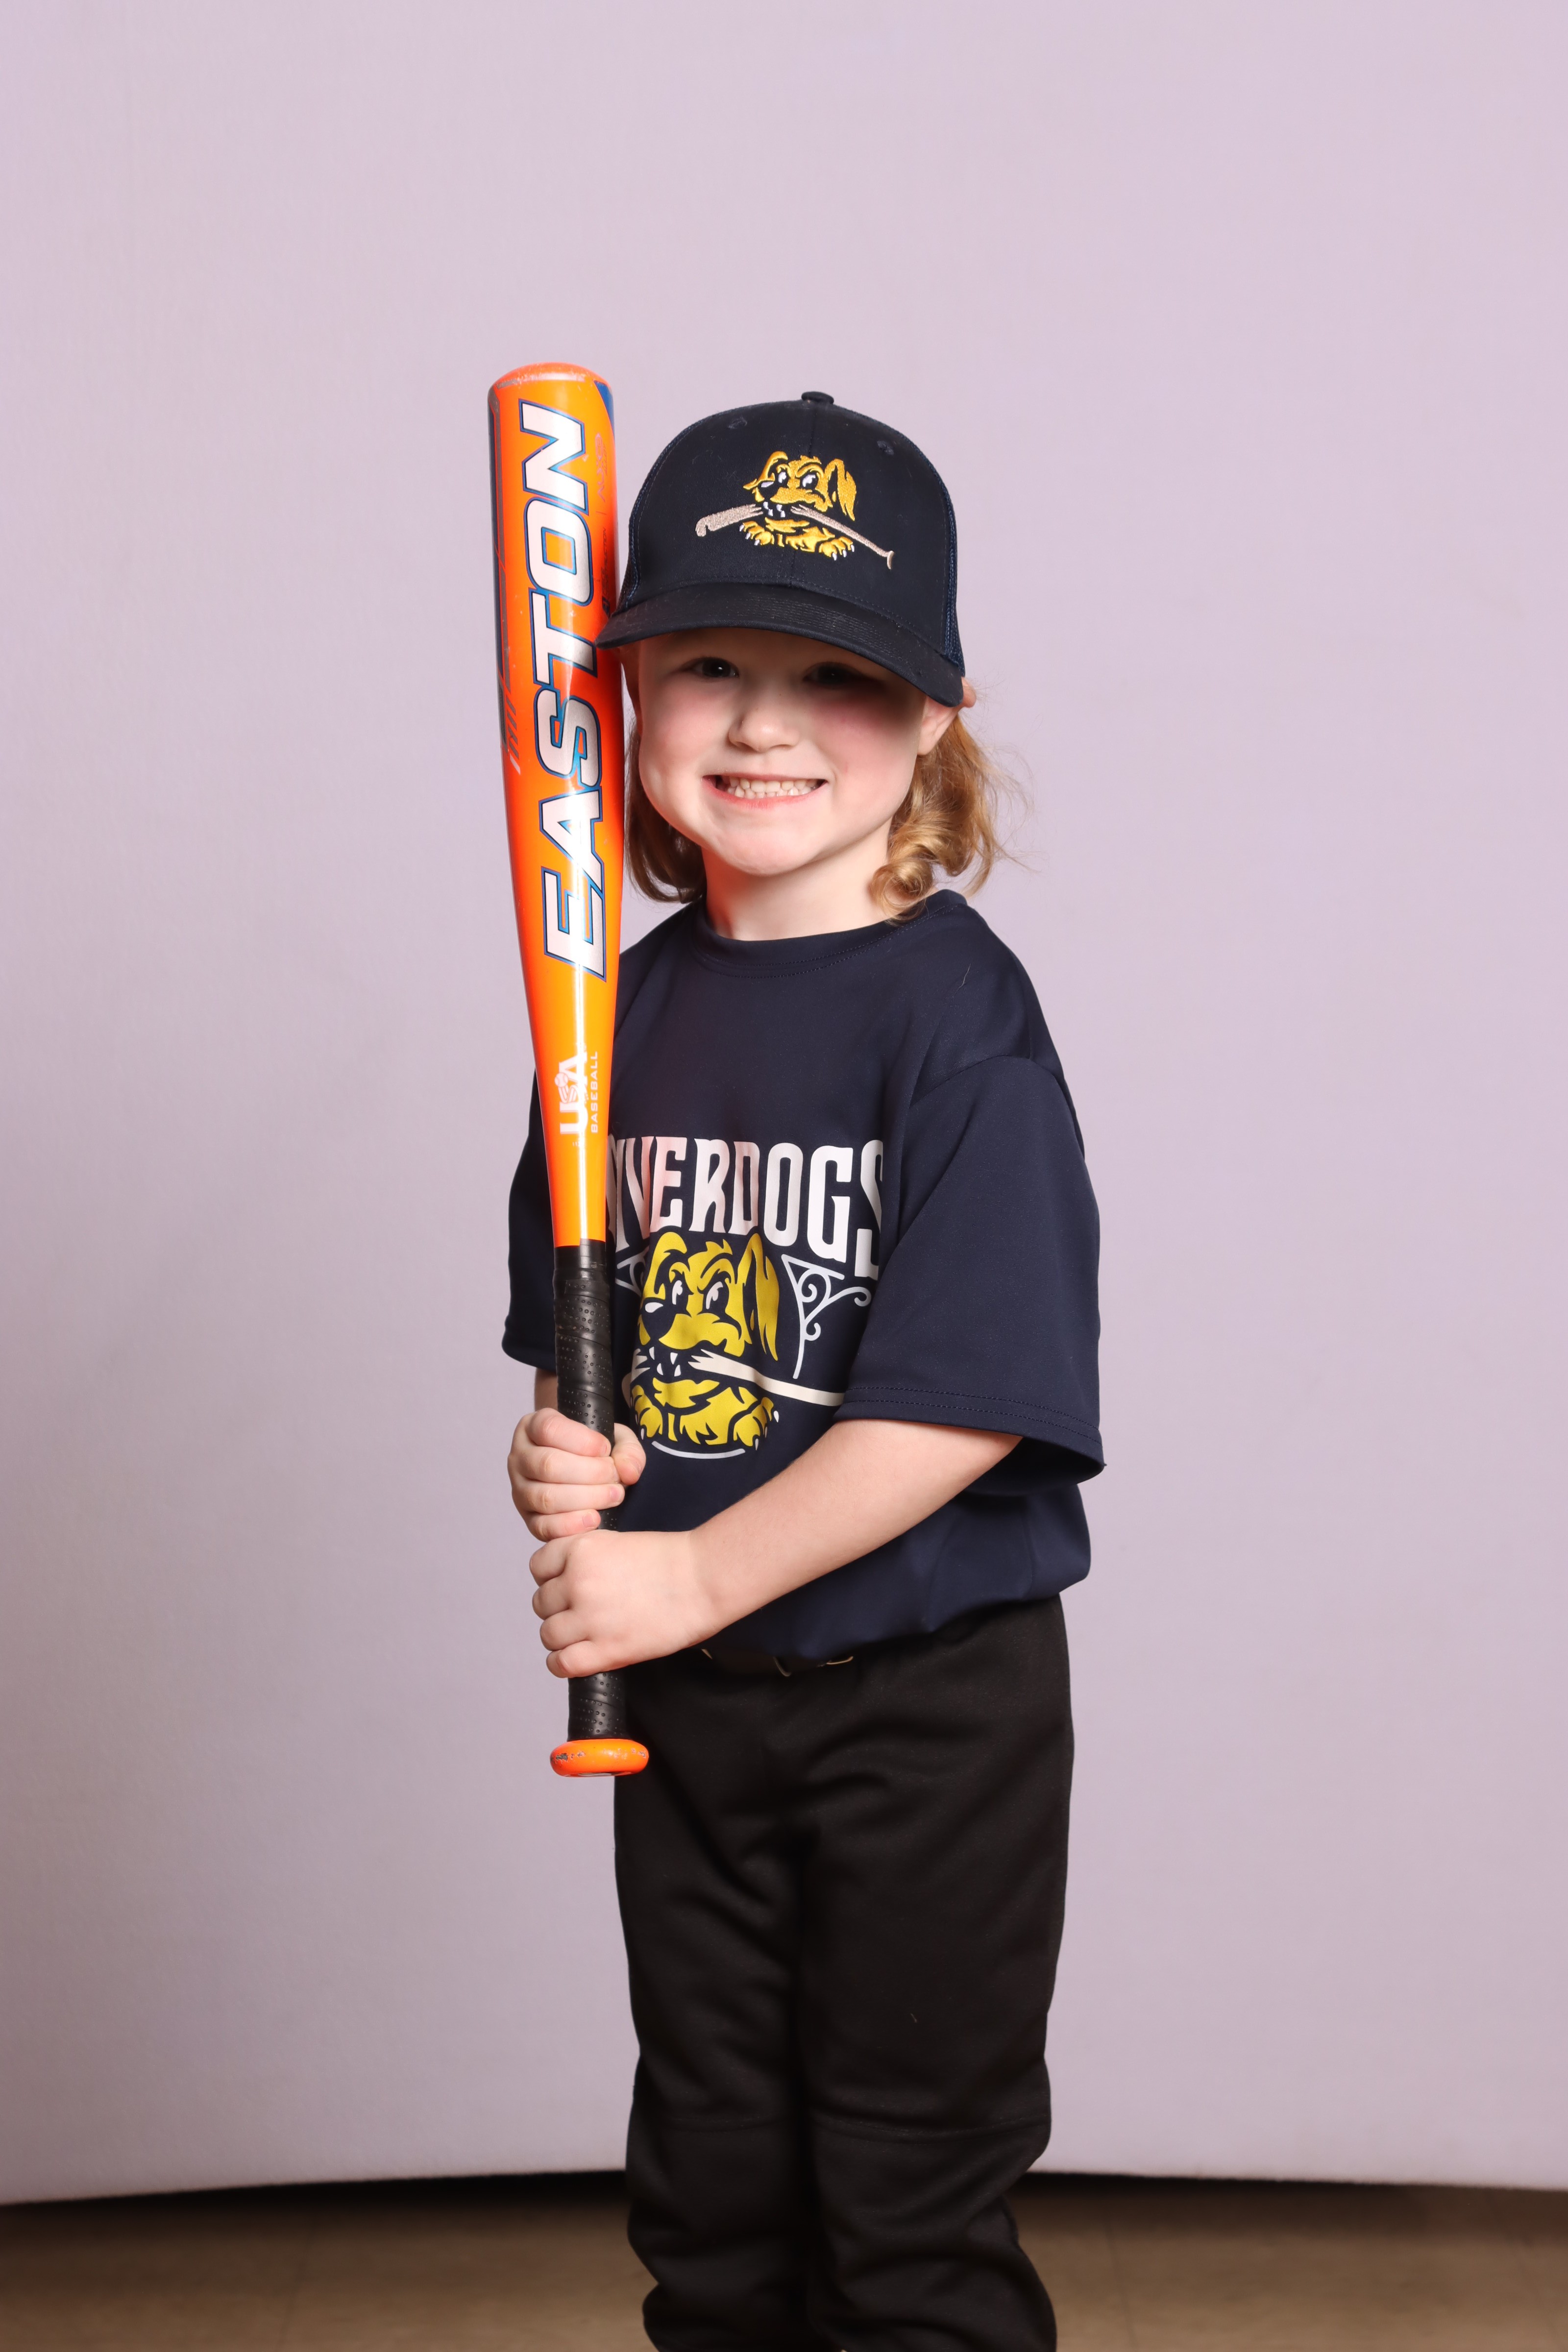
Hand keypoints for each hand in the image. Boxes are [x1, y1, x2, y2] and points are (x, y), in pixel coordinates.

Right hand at [507, 1407, 644, 1539]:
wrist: (584, 1477)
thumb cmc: (594, 1453)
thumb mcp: (614, 1440)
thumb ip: (627, 1450)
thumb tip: (627, 1472)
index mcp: (533, 1428)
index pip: (548, 1429)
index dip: (582, 1440)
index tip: (605, 1449)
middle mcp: (520, 1458)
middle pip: (548, 1464)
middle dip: (590, 1473)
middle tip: (615, 1477)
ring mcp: (520, 1490)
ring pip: (546, 1497)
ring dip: (586, 1498)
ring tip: (613, 1495)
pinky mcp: (528, 1520)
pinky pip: (543, 1526)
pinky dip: (571, 1525)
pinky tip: (594, 1519)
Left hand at [530, 1526, 720, 1677]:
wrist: (704, 1579)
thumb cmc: (671, 1561)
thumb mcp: (617, 1544)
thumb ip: (586, 1560)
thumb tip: (562, 1584)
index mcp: (581, 1548)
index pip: (538, 1567)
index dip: (553, 1579)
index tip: (568, 1586)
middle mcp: (578, 1580)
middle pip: (542, 1603)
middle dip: (559, 1608)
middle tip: (584, 1612)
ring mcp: (590, 1616)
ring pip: (548, 1634)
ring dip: (562, 1637)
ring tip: (585, 1636)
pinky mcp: (607, 1648)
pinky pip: (562, 1663)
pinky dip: (563, 1664)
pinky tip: (579, 1658)